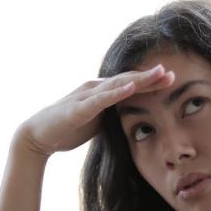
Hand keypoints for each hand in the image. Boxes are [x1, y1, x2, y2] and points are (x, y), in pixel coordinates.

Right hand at [16, 64, 173, 157]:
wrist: (38, 136)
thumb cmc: (67, 128)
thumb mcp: (97, 122)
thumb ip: (112, 116)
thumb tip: (131, 120)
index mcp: (101, 93)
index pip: (130, 85)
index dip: (151, 82)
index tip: (172, 80)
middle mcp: (95, 88)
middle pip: (127, 80)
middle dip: (151, 77)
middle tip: (173, 73)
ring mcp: (87, 96)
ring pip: (117, 85)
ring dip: (138, 79)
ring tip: (158, 73)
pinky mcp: (79, 108)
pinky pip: (101, 99)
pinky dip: (116, 93)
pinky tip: (130, 88)